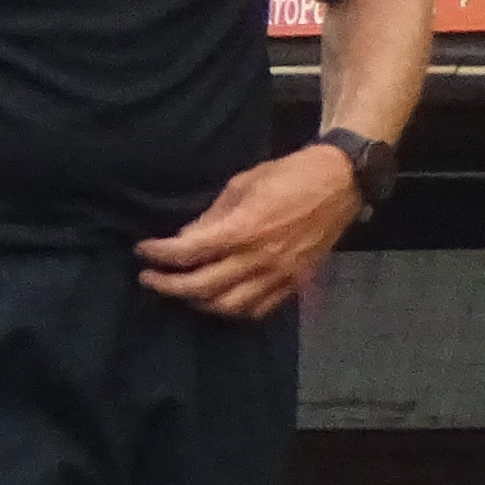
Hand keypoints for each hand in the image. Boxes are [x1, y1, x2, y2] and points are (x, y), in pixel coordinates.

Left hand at [134, 143, 359, 318]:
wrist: (341, 181)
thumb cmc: (290, 174)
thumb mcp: (243, 184)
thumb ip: (212, 216)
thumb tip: (185, 238)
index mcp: (243, 230)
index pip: (188, 252)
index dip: (159, 254)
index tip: (142, 251)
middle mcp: (258, 259)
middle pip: (202, 287)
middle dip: (168, 286)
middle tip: (148, 278)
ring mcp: (279, 275)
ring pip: (228, 306)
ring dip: (198, 302)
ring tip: (181, 291)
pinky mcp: (295, 282)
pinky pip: (259, 308)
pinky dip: (233, 310)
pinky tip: (218, 300)